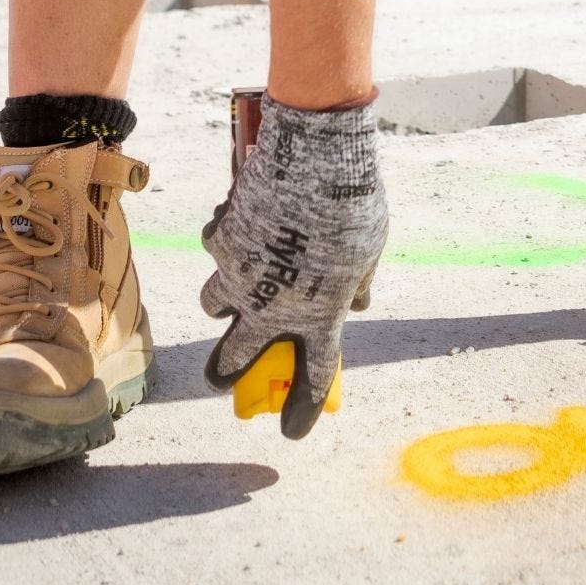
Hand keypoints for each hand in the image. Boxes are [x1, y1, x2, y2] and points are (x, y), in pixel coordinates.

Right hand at [200, 96, 387, 439]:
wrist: (316, 152)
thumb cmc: (354, 199)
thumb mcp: (372, 246)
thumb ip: (360, 281)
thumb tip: (358, 303)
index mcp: (317, 313)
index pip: (311, 375)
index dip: (301, 409)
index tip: (293, 432)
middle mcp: (270, 305)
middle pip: (231, 361)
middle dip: (226, 373)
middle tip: (226, 374)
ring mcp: (238, 274)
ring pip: (213, 305)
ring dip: (224, 301)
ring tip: (238, 285)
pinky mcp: (219, 240)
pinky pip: (216, 250)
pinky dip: (227, 243)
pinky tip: (246, 221)